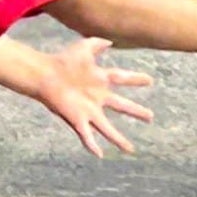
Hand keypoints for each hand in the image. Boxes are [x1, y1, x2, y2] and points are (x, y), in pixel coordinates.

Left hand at [30, 36, 155, 157]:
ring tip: (130, 149)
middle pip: (122, 106)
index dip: (136, 79)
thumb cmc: (63, 60)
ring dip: (118, 139)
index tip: (150, 81)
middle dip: (136, 111)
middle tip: (151, 117)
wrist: (45, 75)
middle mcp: (97, 98)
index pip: (123, 78)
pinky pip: (87, 136)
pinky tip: (99, 154)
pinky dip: (92, 145)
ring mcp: (88, 111)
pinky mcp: (77, 119)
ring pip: (107, 128)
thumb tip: (111, 41)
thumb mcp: (83, 47)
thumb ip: (97, 43)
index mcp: (100, 80)